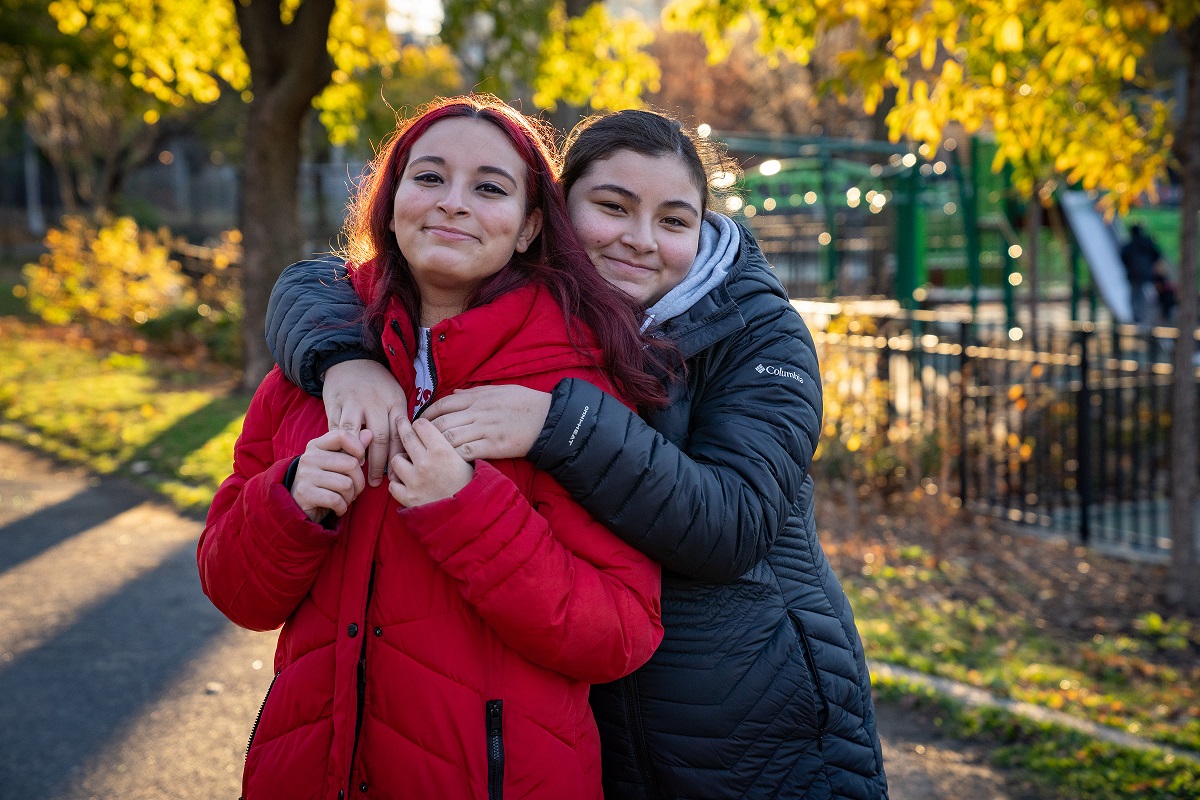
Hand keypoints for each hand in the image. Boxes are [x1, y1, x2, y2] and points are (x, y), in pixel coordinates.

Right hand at [291, 429, 372, 521]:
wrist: (298, 506)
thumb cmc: (324, 483)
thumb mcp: (337, 464)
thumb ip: (353, 449)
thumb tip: (369, 433)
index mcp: (316, 445)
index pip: (342, 436)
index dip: (358, 448)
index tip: (360, 462)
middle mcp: (309, 457)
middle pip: (351, 464)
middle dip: (359, 482)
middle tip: (353, 489)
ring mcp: (305, 475)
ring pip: (346, 484)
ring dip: (351, 496)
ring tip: (344, 498)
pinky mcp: (305, 493)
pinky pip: (336, 500)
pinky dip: (342, 508)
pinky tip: (338, 508)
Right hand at [323, 359, 407, 486]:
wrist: (351, 359)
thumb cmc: (378, 384)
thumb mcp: (395, 396)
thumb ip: (399, 420)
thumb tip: (406, 452)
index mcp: (394, 401)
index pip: (399, 434)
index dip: (397, 457)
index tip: (395, 476)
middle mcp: (375, 402)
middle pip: (379, 438)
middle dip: (378, 464)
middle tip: (376, 483)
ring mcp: (353, 402)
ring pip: (355, 435)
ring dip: (356, 456)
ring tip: (358, 471)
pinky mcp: (334, 404)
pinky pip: (336, 429)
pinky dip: (339, 445)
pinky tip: (342, 458)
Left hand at [388, 416, 473, 507]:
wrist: (470, 514)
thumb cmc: (470, 485)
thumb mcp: (464, 459)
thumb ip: (446, 446)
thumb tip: (432, 434)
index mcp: (442, 450)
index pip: (421, 425)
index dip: (419, 423)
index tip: (417, 425)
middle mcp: (425, 462)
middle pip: (406, 437)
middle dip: (401, 427)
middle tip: (400, 423)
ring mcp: (415, 481)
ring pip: (395, 460)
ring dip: (400, 459)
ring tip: (406, 462)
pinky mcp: (408, 498)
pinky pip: (393, 485)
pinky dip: (397, 483)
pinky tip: (404, 482)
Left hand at [422, 385, 551, 461]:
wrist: (547, 418)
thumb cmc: (524, 403)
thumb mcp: (498, 390)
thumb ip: (473, 392)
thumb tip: (453, 393)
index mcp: (477, 398)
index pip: (443, 405)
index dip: (427, 415)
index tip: (419, 425)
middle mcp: (478, 412)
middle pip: (442, 423)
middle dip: (425, 435)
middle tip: (418, 445)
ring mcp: (486, 429)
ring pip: (450, 438)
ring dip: (437, 448)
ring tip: (429, 456)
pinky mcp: (494, 446)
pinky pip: (467, 452)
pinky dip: (454, 457)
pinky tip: (448, 463)